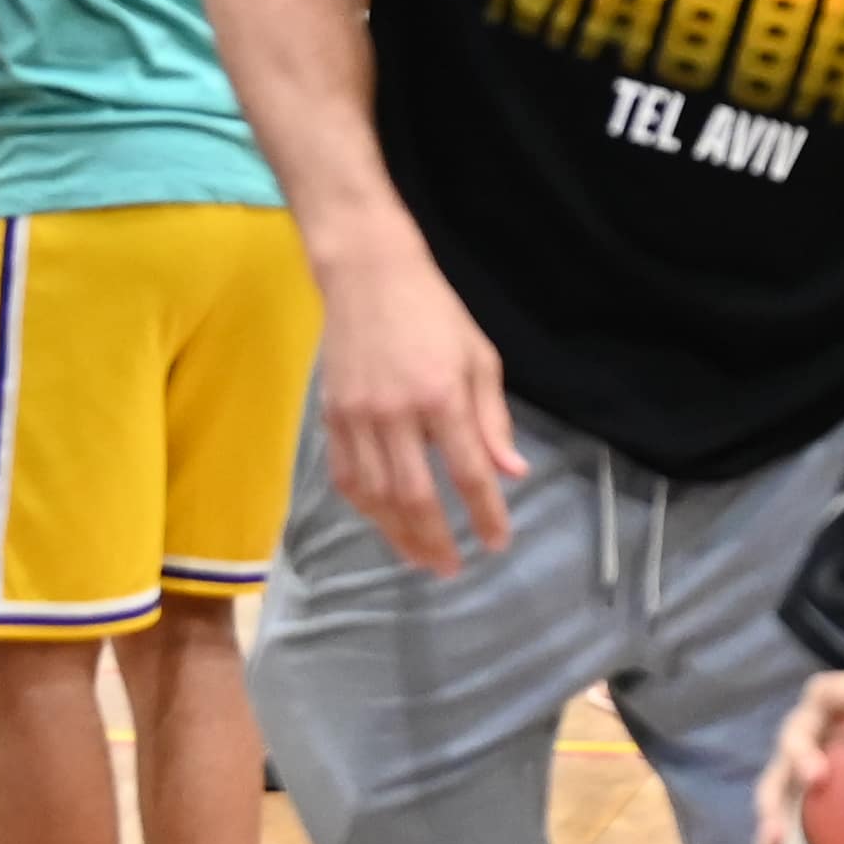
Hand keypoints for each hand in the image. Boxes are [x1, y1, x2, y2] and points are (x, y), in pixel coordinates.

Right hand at [312, 235, 523, 574]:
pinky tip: (383, 523)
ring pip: (376, 495)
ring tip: (419, 558)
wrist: (368, 275)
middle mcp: (397, 413)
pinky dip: (366, 508)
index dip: (485, 514)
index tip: (497, 542)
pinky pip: (346, 477)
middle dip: (436, 540)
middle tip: (451, 569)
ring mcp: (358, 417)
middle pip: (416, 496)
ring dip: (398, 534)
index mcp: (442, 396)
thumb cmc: (435, 313)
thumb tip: (511, 473)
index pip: (468, 472)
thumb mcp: (479, 358)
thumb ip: (493, 421)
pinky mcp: (332, 416)